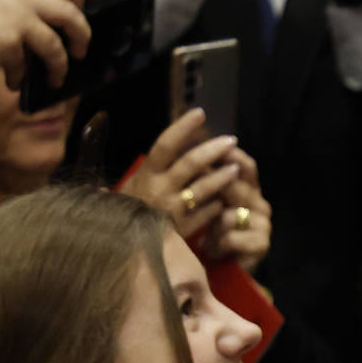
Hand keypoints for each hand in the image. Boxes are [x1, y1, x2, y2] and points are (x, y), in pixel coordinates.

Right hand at [0, 0, 89, 90]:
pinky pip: (25, 66)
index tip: (81, 8)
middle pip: (71, 14)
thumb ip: (24, 3)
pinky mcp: (9, 43)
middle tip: (80, 50)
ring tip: (56, 77)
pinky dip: (19, 78)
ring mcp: (18, 18)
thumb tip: (54, 27)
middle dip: (82, 35)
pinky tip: (12, 81)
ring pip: (57, 46)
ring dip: (59, 67)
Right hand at [119, 108, 240, 236]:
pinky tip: (225, 199)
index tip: (200, 114)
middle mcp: (159, 190)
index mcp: (145, 175)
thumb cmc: (129, 211)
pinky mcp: (184, 229)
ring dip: (223, 176)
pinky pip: (207, 213)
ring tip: (236, 168)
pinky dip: (218, 204)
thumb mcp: (131, 186)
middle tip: (231, 140)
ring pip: (204, 188)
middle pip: (191, 163)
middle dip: (213, 150)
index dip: (183, 128)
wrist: (125, 248)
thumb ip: (151, 167)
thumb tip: (160, 141)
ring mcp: (172, 210)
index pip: (165, 145)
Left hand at [204, 146, 271, 272]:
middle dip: (215, 195)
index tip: (216, 151)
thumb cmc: (213, 235)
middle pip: (238, 188)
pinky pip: (231, 236)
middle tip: (197, 203)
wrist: (223, 271)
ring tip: (208, 240)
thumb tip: (193, 160)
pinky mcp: (262, 244)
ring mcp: (264, 224)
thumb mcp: (209, 206)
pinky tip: (215, 252)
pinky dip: (217, 245)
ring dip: (212, 229)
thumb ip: (208, 184)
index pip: (248, 168)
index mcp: (250, 191)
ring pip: (229, 215)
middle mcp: (261, 204)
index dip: (235, 157)